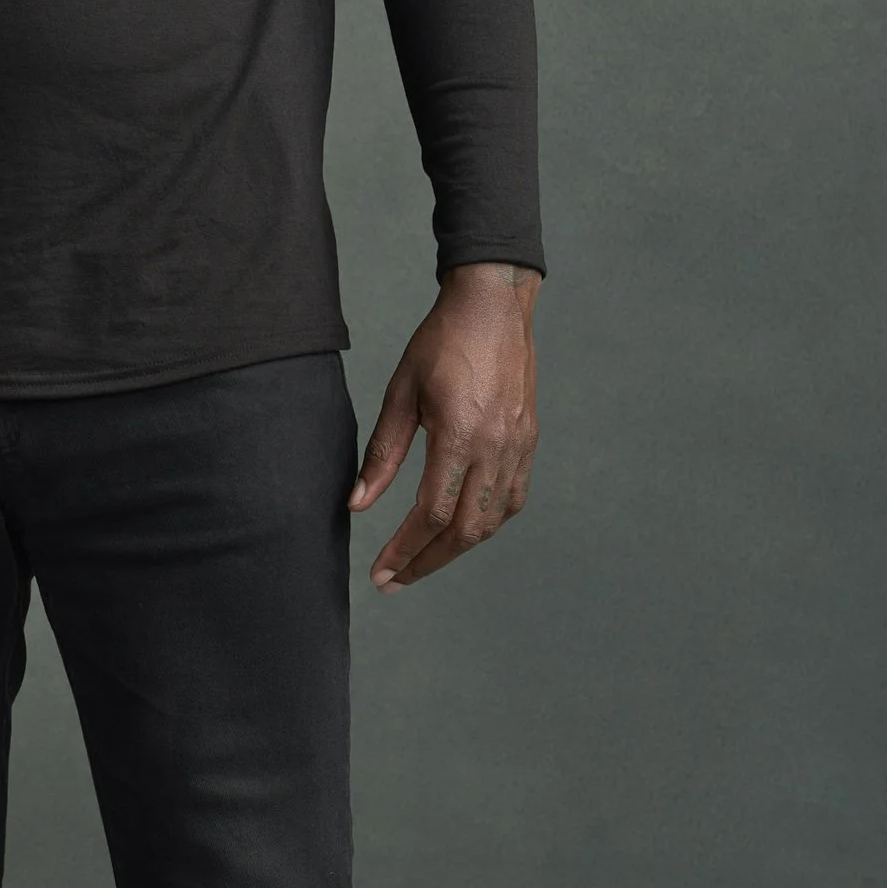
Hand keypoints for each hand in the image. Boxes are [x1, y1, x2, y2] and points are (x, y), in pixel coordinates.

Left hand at [350, 263, 539, 591]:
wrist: (494, 306)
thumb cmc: (441, 342)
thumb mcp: (401, 392)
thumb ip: (382, 454)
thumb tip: (357, 504)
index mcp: (458, 435)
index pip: (430, 514)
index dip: (404, 551)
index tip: (381, 574)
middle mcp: (495, 447)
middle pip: (465, 530)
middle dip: (428, 562)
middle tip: (395, 582)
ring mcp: (518, 446)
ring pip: (492, 521)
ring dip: (457, 548)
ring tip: (422, 559)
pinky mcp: (528, 440)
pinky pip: (512, 499)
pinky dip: (487, 523)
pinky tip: (463, 528)